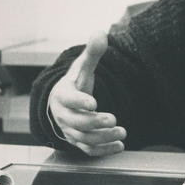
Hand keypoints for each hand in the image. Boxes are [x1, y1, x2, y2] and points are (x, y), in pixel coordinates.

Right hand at [48, 32, 125, 155]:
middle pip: (76, 123)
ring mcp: (70, 130)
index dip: (79, 102)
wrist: (62, 102)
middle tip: (114, 119)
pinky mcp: (79, 141)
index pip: (68, 100)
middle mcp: (64, 115)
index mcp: (63, 95)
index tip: (94, 103)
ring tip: (122, 132)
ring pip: (83, 138)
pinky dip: (103, 151)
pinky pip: (88, 150)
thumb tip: (100, 33)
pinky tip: (120, 146)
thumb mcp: (82, 66)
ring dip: (102, 138)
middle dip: (95, 123)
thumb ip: (93, 53)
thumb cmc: (75, 82)